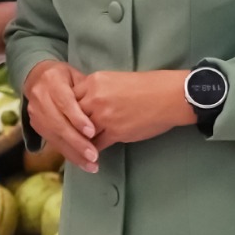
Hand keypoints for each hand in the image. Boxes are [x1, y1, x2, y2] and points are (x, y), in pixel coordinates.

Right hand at [22, 60, 99, 172]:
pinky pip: (52, 141)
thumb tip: (103, 113)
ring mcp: (34, 111)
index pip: (64, 102)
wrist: (37, 77)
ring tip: (90, 164)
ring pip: (54, 135)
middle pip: (57, 122)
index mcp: (52, 80)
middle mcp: (39, 96)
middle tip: (93, 155)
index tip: (92, 132)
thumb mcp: (77, 77)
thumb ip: (87, 93)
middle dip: (76, 141)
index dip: (77, 118)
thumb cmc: (66, 78)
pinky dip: (67, 153)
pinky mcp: (35, 124)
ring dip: (72, 152)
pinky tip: (81, 162)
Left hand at [74, 70, 192, 149]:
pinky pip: (97, 144)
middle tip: (66, 135)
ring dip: (79, 140)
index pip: (70, 97)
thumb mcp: (114, 80)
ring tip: (76, 147)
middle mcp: (95, 98)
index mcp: (94, 82)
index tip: (65, 116)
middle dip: (68, 125)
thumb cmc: (146, 86)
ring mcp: (104, 116)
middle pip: (71, 115)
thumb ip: (96, 91)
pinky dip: (93, 150)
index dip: (68, 108)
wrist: (169, 96)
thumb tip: (85, 102)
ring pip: (81, 132)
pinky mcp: (115, 132)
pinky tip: (91, 154)